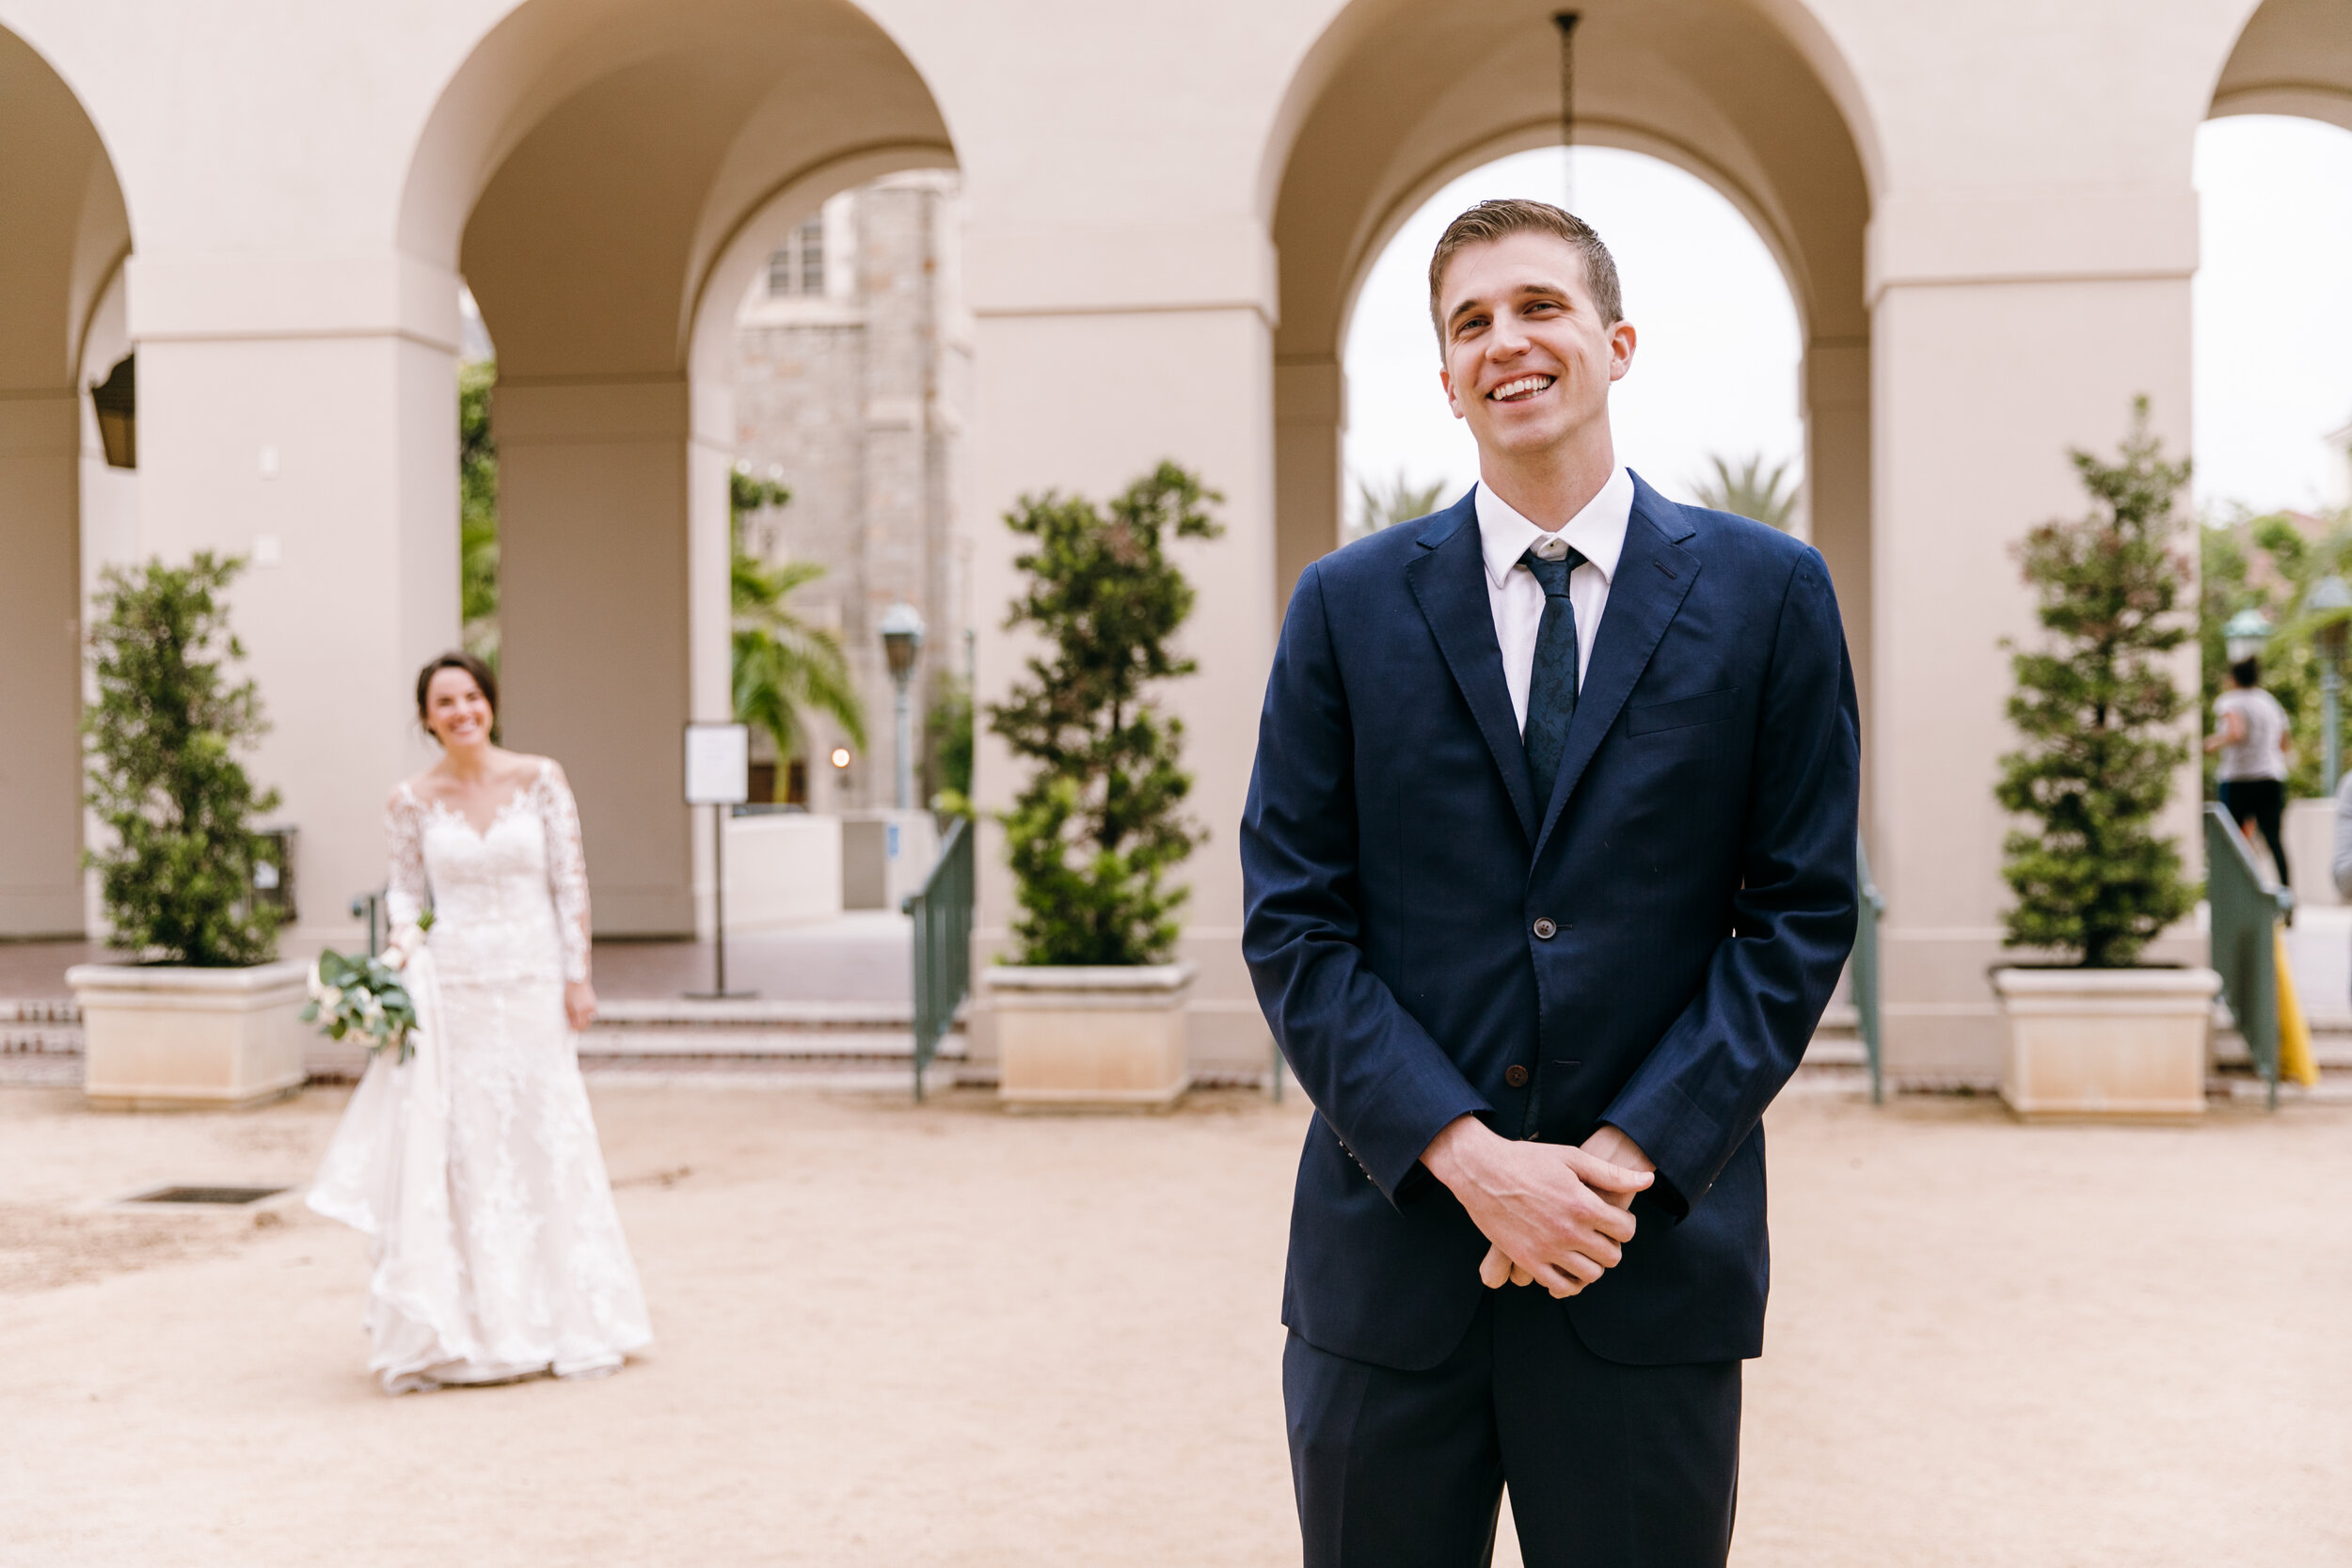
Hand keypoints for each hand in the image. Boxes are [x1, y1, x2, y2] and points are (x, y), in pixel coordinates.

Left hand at [564, 980, 597, 1031]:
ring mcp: (593, 1006)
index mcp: (582, 1011)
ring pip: (589, 1019)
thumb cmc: (569, 992)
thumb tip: (571, 1025)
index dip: (574, 1029)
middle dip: (580, 1026)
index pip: (580, 1026)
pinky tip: (579, 1012)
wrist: (577, 980)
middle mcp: (590, 1010)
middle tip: (572, 1025)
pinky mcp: (594, 1003)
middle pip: (587, 1025)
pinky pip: (591, 1014)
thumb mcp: (567, 1006)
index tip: (569, 1028)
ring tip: (575, 1018)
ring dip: (584, 1021)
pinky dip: (586, 1015)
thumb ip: (570, 1017)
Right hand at [1421, 1116, 1650, 1298]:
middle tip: (1599, 1233)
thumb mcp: (1571, 1158)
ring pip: (1591, 1275)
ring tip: (1583, 1248)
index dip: (1624, 1224)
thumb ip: (1611, 1174)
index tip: (1613, 1218)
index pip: (1625, 1230)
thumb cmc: (1527, 1159)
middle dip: (1611, 1244)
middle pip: (1611, 1256)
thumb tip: (1647, 1180)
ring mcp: (1547, 1250)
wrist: (1480, 1170)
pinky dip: (1570, 1280)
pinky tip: (1567, 1263)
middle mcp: (1568, 1232)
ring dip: (1592, 1263)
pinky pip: (1561, 1286)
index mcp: (1583, 1205)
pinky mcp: (1527, 1261)